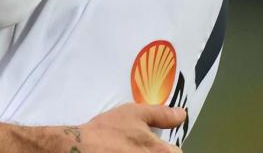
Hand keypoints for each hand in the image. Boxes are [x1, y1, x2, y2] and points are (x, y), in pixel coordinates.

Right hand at [57, 104, 184, 151]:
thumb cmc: (108, 131)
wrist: (81, 149)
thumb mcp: (133, 114)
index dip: (163, 148)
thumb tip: (182, 115)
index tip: (150, 144)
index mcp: (163, 152)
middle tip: (134, 148)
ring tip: (126, 150)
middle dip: (153, 152)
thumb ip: (161, 114)